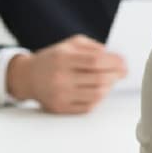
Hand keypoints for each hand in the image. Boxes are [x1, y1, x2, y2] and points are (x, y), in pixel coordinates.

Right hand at [6, 35, 126, 113]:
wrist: (27, 77)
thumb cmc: (53, 58)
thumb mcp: (70, 44)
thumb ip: (93, 47)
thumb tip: (114, 57)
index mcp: (63, 58)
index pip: (96, 61)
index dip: (115, 62)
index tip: (123, 63)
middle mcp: (61, 77)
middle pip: (99, 79)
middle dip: (116, 76)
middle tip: (122, 72)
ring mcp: (60, 95)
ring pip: (97, 95)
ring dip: (109, 87)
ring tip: (111, 81)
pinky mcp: (60, 108)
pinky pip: (88, 107)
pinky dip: (99, 98)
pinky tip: (99, 90)